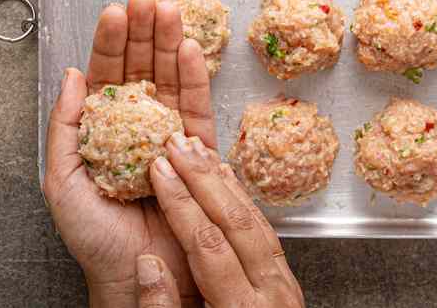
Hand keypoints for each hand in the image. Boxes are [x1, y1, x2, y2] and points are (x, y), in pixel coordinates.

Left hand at [43, 0, 215, 307]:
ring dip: (168, 43)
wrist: (132, 279)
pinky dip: (194, 79)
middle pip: (141, 68)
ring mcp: (167, 136)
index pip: (107, 74)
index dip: (110, 42)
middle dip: (143, 31)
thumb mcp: (61, 180)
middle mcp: (136, 125)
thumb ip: (65, 127)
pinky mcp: (197, 155)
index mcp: (102, 127)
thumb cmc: (93, 237)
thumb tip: (71, 75)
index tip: (113, 11)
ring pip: (169, 80)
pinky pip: (197, 111)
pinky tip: (189, 50)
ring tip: (169, 10)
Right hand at [137, 133, 302, 307]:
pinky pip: (265, 230)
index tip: (159, 170)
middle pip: (234, 220)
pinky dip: (243, 199)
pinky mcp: (287, 284)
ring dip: (222, 181)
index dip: (179, 201)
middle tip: (176, 144)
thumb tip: (149, 265)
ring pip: (254, 219)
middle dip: (201, 177)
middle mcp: (269, 294)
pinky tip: (227, 180)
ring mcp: (285, 287)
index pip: (206, 243)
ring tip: (197, 151)